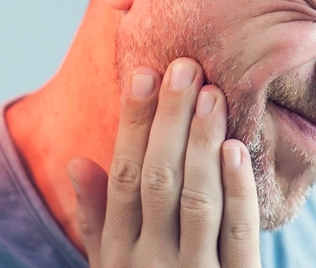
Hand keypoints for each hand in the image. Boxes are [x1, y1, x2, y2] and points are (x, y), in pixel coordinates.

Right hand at [68, 58, 261, 266]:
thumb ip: (96, 221)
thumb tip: (77, 162)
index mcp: (118, 254)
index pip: (122, 177)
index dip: (133, 125)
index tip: (143, 75)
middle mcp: (149, 263)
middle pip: (157, 179)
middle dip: (169, 121)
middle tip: (185, 67)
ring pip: (195, 199)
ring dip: (202, 143)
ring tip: (211, 94)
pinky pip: (238, 234)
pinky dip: (237, 189)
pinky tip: (235, 148)